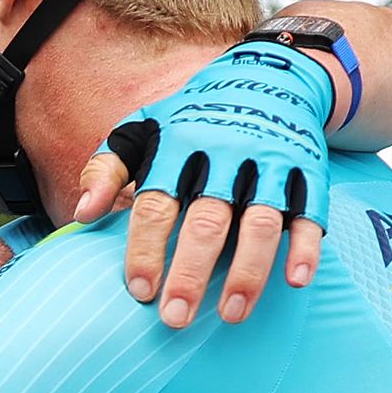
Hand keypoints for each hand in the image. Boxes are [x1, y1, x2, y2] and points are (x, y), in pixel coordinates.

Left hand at [75, 44, 332, 328]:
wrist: (272, 73)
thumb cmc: (193, 116)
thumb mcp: (143, 128)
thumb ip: (106, 168)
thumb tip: (81, 215)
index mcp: (179, 146)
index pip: (156, 204)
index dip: (145, 249)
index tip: (139, 291)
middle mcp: (226, 154)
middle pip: (207, 220)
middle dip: (190, 272)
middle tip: (174, 319)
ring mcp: (271, 163)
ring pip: (261, 222)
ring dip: (247, 271)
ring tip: (230, 314)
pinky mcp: (308, 171)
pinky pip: (310, 213)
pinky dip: (305, 247)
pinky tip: (294, 282)